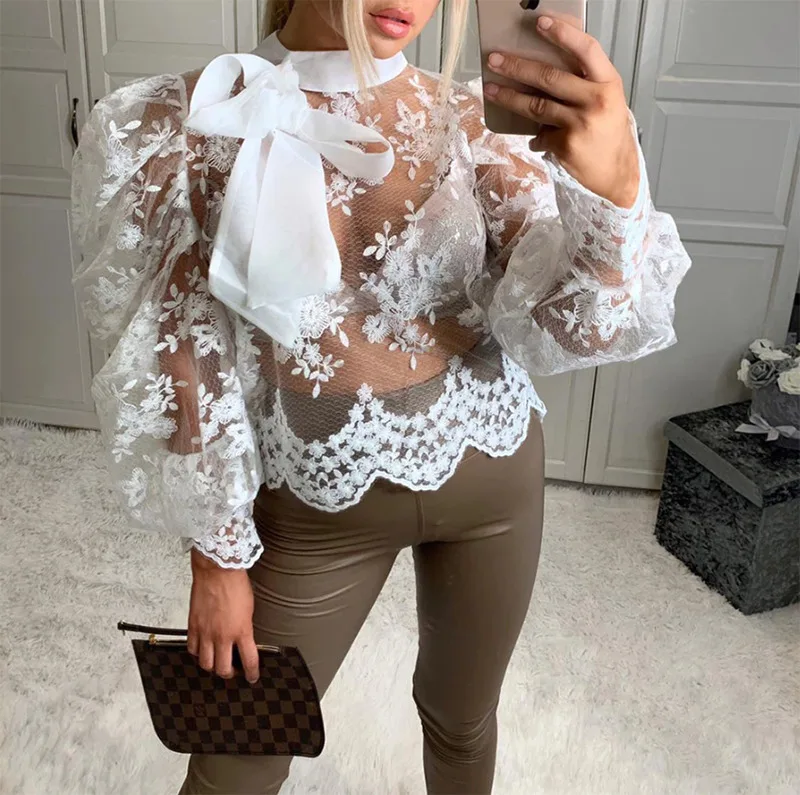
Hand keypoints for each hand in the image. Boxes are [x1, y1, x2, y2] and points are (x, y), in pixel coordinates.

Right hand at [188, 548, 260, 683]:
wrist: (217, 570)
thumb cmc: (235, 584)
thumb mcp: (250, 608)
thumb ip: (246, 627)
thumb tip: (244, 639)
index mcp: (241, 631)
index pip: (249, 661)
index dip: (251, 673)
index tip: (252, 677)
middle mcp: (222, 636)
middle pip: (223, 669)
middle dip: (230, 674)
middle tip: (233, 671)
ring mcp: (206, 633)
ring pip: (206, 664)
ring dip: (212, 666)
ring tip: (216, 662)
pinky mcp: (193, 626)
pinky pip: (193, 649)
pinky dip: (198, 653)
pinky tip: (203, 649)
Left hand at [484, 16, 639, 208]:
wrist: (617, 173)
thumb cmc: (609, 133)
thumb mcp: (606, 100)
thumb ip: (583, 83)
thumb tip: (541, 68)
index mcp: (608, 83)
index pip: (586, 50)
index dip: (563, 34)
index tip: (540, 23)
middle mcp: (596, 101)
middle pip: (550, 77)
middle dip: (517, 66)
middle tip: (495, 59)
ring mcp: (580, 124)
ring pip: (536, 106)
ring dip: (510, 97)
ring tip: (491, 90)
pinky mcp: (565, 145)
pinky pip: (540, 136)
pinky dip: (536, 137)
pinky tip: (540, 140)